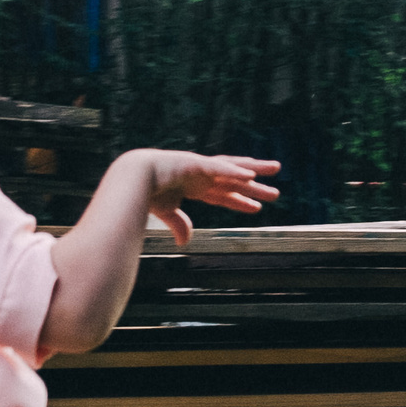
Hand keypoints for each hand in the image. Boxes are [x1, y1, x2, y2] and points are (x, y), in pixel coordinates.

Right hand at [137, 151, 280, 245]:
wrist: (129, 180)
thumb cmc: (143, 194)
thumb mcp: (166, 212)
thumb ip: (179, 224)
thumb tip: (186, 242)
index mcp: (193, 186)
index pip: (222, 195)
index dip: (240, 201)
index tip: (256, 208)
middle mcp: (200, 175)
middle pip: (234, 180)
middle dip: (254, 186)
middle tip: (274, 192)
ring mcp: (199, 167)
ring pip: (233, 169)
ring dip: (255, 170)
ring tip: (276, 169)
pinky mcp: (195, 163)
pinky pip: (219, 167)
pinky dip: (235, 171)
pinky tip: (251, 174)